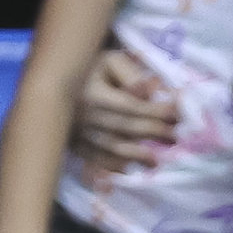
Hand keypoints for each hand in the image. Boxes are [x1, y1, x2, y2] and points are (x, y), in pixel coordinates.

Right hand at [72, 45, 181, 170]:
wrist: (54, 80)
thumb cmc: (92, 68)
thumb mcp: (111, 62)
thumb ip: (131, 75)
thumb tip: (150, 93)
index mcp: (93, 91)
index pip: (131, 105)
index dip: (156, 111)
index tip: (177, 114)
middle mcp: (83, 113)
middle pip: (124, 127)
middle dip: (153, 133)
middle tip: (175, 138)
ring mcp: (76, 131)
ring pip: (111, 147)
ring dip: (136, 155)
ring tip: (157, 161)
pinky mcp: (71, 142)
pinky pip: (94, 159)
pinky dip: (112, 166)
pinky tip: (127, 170)